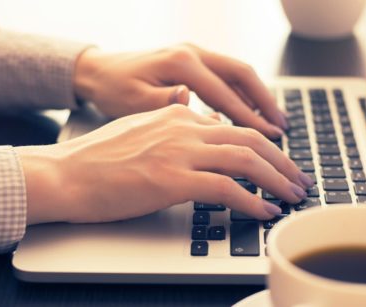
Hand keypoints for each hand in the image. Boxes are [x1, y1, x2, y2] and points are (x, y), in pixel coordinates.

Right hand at [16, 105, 312, 224]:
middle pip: (249, 139)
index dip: (263, 146)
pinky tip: (265, 212)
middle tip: (299, 179)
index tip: (278, 162)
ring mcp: (179, 151)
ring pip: (245, 159)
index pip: (234, 126)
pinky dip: (251, 201)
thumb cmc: (100, 159)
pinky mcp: (172, 179)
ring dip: (275, 179)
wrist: (66, 174)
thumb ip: (180, 131)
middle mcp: (184, 126)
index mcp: (178, 113)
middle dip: (281, 161)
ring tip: (292, 196)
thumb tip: (210, 131)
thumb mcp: (145, 132)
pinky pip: (226, 188)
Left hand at [74, 44, 286, 138]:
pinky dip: (242, 93)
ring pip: (238, 73)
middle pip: (243, 75)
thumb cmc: (112, 90)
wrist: (96, 70)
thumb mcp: (134, 102)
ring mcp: (194, 53)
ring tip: (275, 122)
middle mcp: (193, 53)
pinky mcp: (192, 60)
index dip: (250, 119)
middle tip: (282, 129)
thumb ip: (169, 105)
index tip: (270, 140)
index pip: (226, 94)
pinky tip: (249, 112)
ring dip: (259, 96)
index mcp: (182, 64)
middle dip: (266, 103)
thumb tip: (202, 111)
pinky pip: (226, 75)